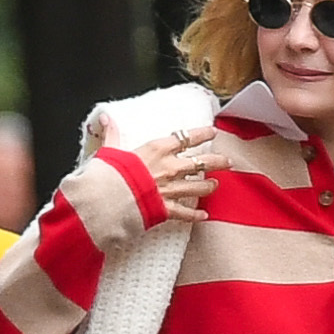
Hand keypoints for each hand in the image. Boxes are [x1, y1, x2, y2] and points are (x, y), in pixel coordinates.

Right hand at [106, 121, 228, 223]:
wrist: (107, 200)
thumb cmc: (109, 174)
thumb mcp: (110, 149)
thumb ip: (112, 134)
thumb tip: (106, 117)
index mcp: (157, 149)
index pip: (186, 137)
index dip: (202, 134)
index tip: (213, 132)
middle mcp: (170, 167)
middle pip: (202, 162)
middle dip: (217, 161)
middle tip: (227, 161)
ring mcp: (171, 189)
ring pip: (199, 187)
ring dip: (209, 186)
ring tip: (216, 185)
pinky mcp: (167, 209)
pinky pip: (186, 213)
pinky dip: (196, 215)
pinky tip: (204, 216)